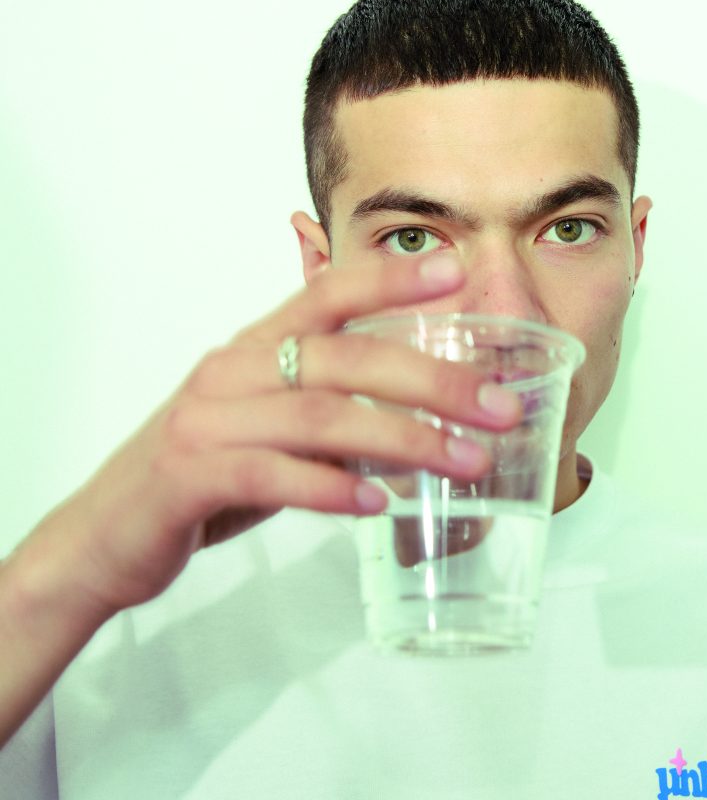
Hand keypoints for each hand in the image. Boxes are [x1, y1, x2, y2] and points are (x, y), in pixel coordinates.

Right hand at [23, 254, 522, 622]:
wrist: (107, 534)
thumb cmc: (203, 474)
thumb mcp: (271, 428)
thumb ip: (330, 412)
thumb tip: (419, 419)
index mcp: (254, 348)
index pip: (328, 294)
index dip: (392, 279)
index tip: (458, 270)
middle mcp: (232, 370)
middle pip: (345, 358)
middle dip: (433, 381)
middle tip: (500, 408)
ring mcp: (207, 420)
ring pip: (320, 416)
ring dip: (404, 440)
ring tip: (466, 463)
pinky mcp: (188, 474)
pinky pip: (271, 475)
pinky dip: (331, 487)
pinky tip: (379, 504)